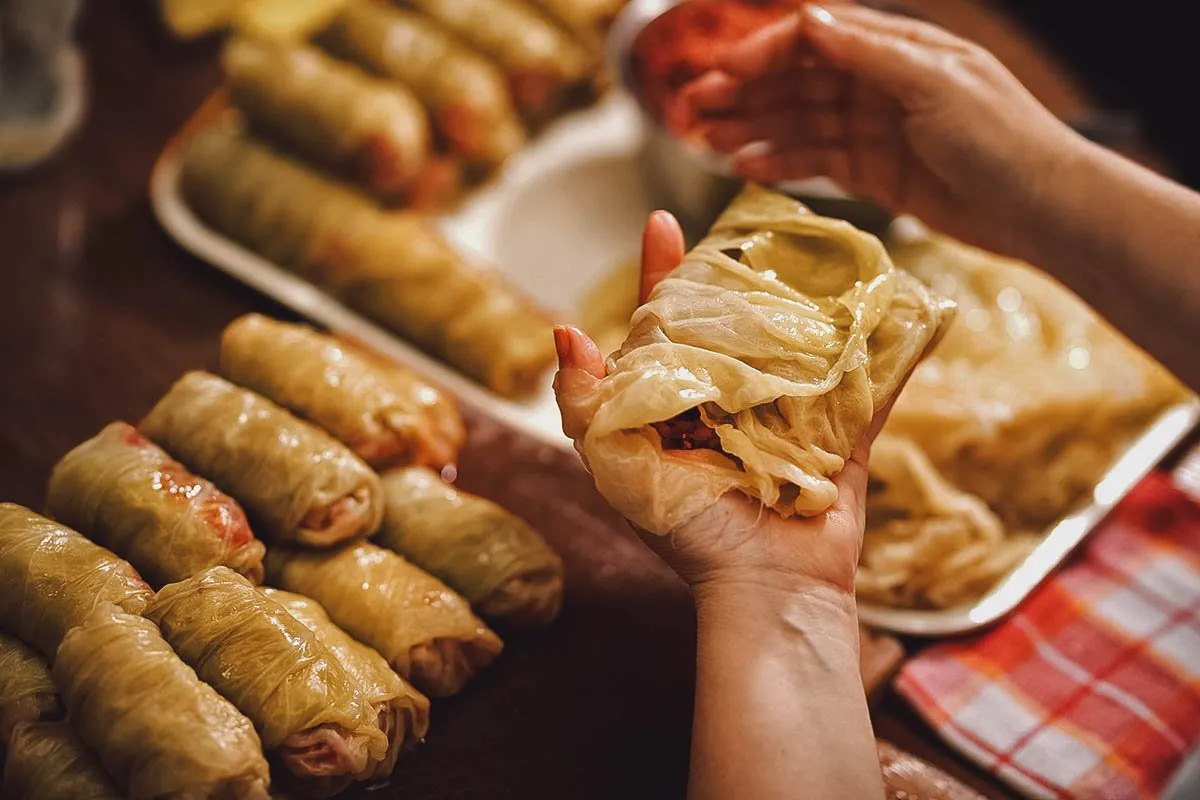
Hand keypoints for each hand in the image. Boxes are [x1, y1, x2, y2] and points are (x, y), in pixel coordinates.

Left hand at [553, 211, 895, 597]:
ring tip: (818, 249)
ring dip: (808, 302)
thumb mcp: (617, 467)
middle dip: (737, 277)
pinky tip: (899, 306)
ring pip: (798, 345)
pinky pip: (868, 387)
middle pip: (732, 324)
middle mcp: (728, 405)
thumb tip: (565, 330)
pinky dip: (888, 352)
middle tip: (750, 230)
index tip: (663, 220)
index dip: (660, 273)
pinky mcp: (840, 437)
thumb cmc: (687, 530)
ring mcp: (788, 419)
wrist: (767, 587)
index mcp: (675, 407)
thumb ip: (585, 404)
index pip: (661, 325)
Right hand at [671, 3, 1085, 256]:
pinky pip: (815, 162)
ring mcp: (873, 129)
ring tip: (704, 141)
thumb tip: (807, 20)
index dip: (764, 53)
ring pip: (797, 122)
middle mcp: (878, 83)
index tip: (722, 74)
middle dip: (742, 92)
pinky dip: (780, 162)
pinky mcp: (873, 173)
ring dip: (750, 128)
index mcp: (895, 49)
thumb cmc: (1001, 136)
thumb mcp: (936, 83)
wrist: (1040, 207)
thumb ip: (868, 54)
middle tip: (690, 109)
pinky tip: (744, 166)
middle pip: (795, 81)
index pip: (814, 40)